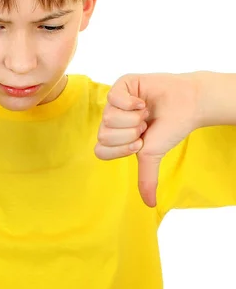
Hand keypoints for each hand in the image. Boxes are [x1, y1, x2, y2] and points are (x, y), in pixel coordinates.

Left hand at [94, 72, 199, 206]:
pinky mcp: (122, 84)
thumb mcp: (153, 155)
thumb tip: (150, 204)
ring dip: (134, 118)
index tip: (141, 144)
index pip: (100, 151)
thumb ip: (147, 177)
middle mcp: (111, 119)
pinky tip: (143, 101)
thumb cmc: (169, 128)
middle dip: (131, 134)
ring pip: (109, 118)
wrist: (188, 105)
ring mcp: (114, 102)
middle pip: (104, 135)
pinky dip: (132, 103)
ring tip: (146, 113)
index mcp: (114, 136)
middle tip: (145, 126)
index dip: (121, 150)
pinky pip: (114, 98)